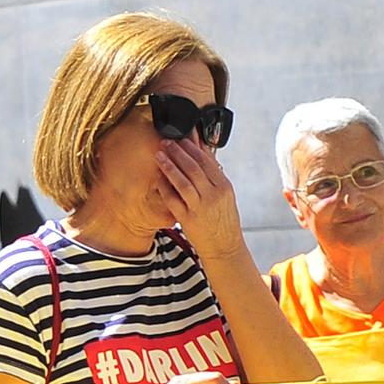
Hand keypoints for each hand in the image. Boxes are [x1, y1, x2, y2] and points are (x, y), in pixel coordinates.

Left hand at [154, 138, 244, 261]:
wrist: (224, 247)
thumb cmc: (223, 220)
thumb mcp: (225, 195)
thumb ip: (213, 176)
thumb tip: (202, 153)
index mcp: (224, 187)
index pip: (207, 161)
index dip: (193, 147)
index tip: (182, 136)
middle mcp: (214, 195)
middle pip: (194, 168)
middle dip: (179, 152)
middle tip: (167, 141)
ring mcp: (200, 207)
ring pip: (183, 182)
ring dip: (170, 166)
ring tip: (160, 155)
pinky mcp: (188, 219)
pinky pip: (173, 200)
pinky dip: (165, 187)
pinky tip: (157, 178)